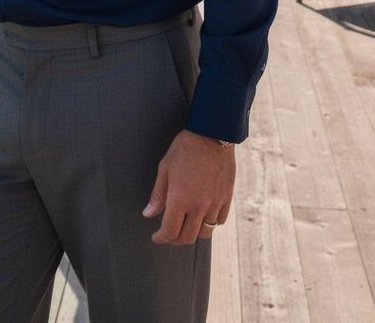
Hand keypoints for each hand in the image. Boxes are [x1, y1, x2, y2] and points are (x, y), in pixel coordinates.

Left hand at [142, 130, 235, 244]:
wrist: (213, 135)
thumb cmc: (185, 148)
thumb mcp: (165, 168)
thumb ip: (158, 195)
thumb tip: (148, 214)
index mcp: (180, 199)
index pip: (169, 231)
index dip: (161, 238)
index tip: (156, 237)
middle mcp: (198, 206)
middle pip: (187, 237)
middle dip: (175, 239)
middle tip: (169, 234)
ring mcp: (214, 204)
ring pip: (205, 233)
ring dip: (193, 233)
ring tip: (186, 226)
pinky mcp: (226, 199)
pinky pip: (219, 221)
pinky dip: (210, 223)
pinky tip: (203, 216)